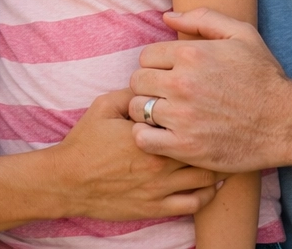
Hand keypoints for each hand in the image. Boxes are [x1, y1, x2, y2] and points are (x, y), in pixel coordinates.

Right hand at [46, 89, 219, 219]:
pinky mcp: (157, 208)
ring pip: (206, 178)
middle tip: (223, 130)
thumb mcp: (104, 106)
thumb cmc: (85, 142)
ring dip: (217, 166)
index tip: (211, 107)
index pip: (189, 120)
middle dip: (216, 139)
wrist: (68, 181)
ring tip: (221, 155)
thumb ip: (132, 94)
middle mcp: (160, 162)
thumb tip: (155, 83)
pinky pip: (195, 204)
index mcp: (149, 134)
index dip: (204, 112)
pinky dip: (209, 194)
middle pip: (205, 149)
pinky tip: (210, 184)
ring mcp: (160, 188)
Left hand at [127, 9, 291, 172]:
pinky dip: (147, 136)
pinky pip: (143, 138)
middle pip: (137, 81)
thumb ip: (203, 19)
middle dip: (149, 86)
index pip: (146, 56)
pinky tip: (163, 134)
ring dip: (147, 111)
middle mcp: (182, 84)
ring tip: (165, 115)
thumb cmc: (264, 77)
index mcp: (191, 54)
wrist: (287, 123)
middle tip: (167, 95)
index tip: (171, 75)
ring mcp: (182, 117)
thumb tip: (167, 16)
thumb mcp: (241, 35)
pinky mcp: (185, 146)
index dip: (157, 65)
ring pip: (137, 109)